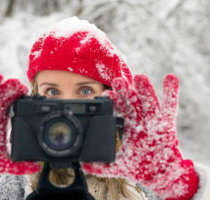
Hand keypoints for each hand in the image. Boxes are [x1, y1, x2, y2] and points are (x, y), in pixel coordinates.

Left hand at [82, 74, 198, 199]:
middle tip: (118, 80)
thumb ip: (100, 166)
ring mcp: (153, 119)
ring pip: (148, 101)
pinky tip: (170, 78)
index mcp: (127, 126)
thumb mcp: (117, 166)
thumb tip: (84, 166)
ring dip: (145, 89)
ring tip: (140, 77)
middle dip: (125, 91)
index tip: (107, 94)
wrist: (158, 174)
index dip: (114, 101)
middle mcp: (139, 119)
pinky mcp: (167, 122)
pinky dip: (171, 92)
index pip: (119, 110)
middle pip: (132, 101)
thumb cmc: (138, 167)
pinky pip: (170, 105)